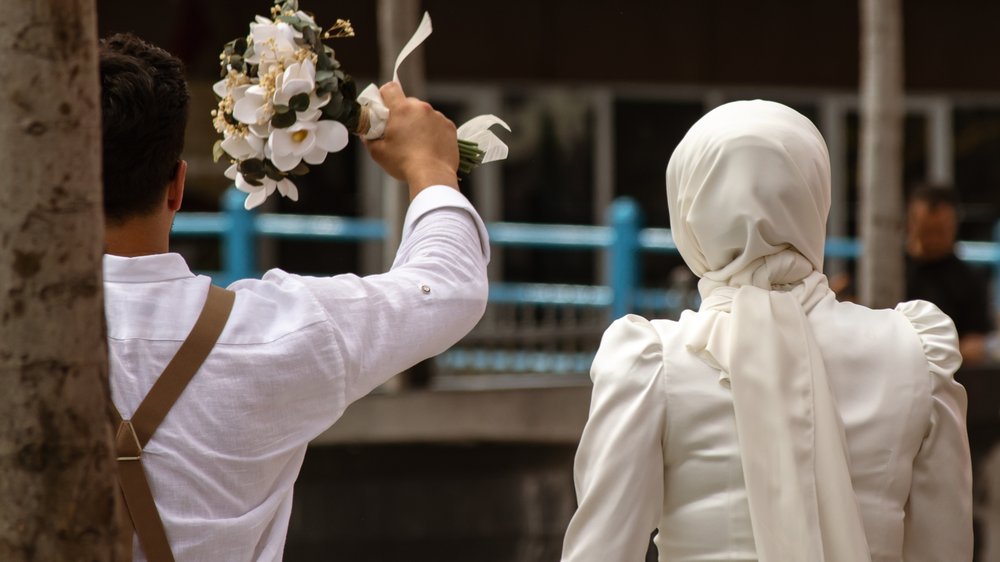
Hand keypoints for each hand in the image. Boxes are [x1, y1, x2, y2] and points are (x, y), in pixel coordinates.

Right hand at [364, 82, 458, 196]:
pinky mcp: (449, 127)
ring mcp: (438, 117)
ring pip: (424, 114)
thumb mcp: (378, 152)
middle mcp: (421, 108)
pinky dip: (433, 132)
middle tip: (399, 131)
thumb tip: (365, 132)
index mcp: (402, 109)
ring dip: (418, 123)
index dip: (384, 96)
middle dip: (402, 113)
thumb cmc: (403, 163)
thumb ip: (369, 138)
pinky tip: (429, 147)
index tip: (383, 109)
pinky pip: (438, 124)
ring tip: (416, 143)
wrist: (432, 176)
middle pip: (408, 102)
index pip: (390, 88)